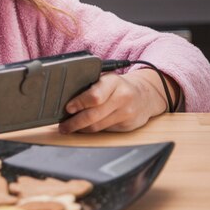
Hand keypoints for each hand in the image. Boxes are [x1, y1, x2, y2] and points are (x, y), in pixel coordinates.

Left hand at [58, 69, 175, 133]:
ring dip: (81, 129)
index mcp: (113, 82)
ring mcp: (126, 113)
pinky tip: (84, 128)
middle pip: (93, 115)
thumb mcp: (107, 79)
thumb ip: (91, 86)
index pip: (94, 96)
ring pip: (98, 126)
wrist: (146, 95)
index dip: (79, 103)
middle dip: (74, 122)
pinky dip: (92, 130)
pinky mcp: (127, 126)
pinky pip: (105, 131)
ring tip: (69, 128)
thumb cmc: (119, 86)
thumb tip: (66, 97)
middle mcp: (122, 97)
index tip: (68, 108)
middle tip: (63, 125)